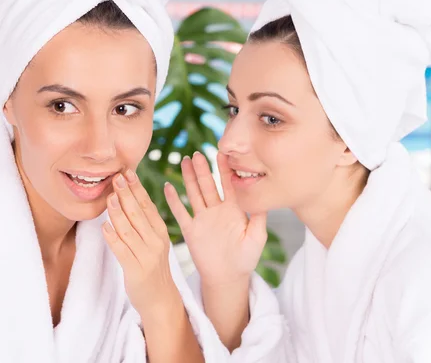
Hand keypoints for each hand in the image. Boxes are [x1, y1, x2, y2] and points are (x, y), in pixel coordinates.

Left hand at [102, 169, 180, 317]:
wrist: (160, 299)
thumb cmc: (152, 267)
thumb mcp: (153, 242)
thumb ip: (143, 222)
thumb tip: (129, 197)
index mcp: (160, 232)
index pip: (147, 205)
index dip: (137, 188)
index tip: (127, 172)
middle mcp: (155, 241)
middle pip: (138, 213)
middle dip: (127, 194)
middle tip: (116, 176)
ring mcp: (146, 255)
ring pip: (129, 229)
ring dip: (118, 212)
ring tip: (110, 197)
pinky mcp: (135, 269)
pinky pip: (122, 250)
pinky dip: (113, 237)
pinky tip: (104, 226)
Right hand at [164, 151, 267, 287]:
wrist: (228, 277)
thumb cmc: (246, 259)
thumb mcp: (256, 237)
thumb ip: (258, 217)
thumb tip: (261, 198)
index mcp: (233, 210)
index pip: (228, 185)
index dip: (225, 169)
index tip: (222, 153)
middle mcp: (217, 210)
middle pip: (208, 185)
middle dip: (203, 169)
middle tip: (197, 154)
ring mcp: (202, 219)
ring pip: (194, 193)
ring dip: (189, 178)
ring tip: (184, 161)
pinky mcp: (191, 230)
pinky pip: (181, 213)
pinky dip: (174, 201)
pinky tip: (168, 187)